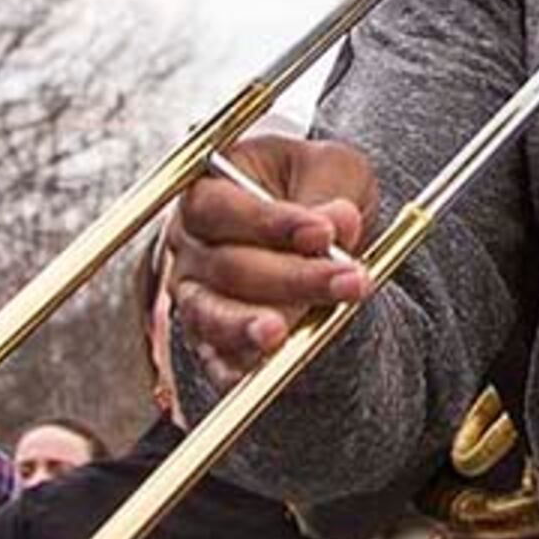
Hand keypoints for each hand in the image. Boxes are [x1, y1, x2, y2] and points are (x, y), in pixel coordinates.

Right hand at [167, 134, 378, 382]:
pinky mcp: (212, 340)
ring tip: (280, 335)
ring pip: (212, 315)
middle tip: (347, 280)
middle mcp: (191, 245)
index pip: (224, 206)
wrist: (322, 236)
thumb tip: (340, 221)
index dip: (270, 221)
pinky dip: (236, 367)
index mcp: (208, 189)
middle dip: (291, 277)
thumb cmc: (318, 188)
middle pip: (226, 265)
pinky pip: (216, 360)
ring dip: (248, 325)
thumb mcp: (334, 170)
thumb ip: (333, 190)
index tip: (323, 232)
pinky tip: (262, 368)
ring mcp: (196, 295)